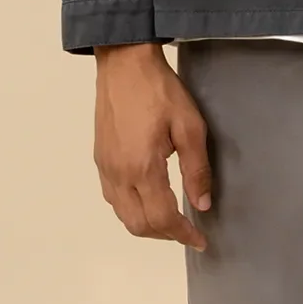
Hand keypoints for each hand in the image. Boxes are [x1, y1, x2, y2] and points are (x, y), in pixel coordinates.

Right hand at [92, 43, 212, 249]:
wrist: (124, 64)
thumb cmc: (158, 90)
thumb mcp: (190, 127)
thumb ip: (196, 169)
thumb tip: (202, 204)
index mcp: (142, 168)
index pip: (162, 218)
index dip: (183, 234)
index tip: (200, 239)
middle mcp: (118, 173)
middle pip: (138, 224)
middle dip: (165, 235)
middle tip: (187, 232)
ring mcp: (105, 167)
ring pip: (123, 215)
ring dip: (147, 225)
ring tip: (170, 221)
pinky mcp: (100, 159)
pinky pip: (112, 198)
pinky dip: (131, 210)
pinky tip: (147, 201)